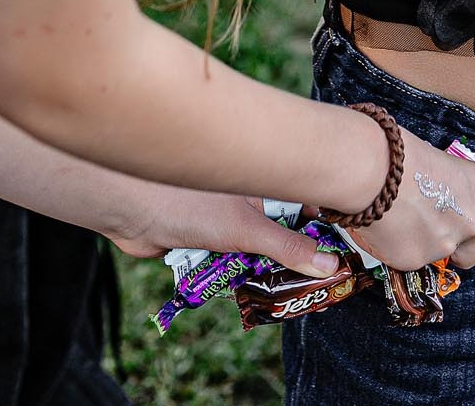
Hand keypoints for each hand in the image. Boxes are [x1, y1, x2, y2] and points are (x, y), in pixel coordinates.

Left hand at [103, 188, 338, 277]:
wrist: (131, 209)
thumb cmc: (189, 201)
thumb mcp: (247, 229)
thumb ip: (287, 248)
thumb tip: (329, 265)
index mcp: (265, 183)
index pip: (305, 204)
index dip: (323, 228)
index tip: (343, 254)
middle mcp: (250, 198)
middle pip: (282, 232)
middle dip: (293, 258)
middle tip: (315, 285)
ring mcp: (227, 219)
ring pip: (256, 250)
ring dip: (261, 269)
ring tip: (284, 292)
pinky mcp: (207, 239)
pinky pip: (232, 260)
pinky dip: (236, 273)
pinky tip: (244, 285)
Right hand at [360, 129, 474, 271]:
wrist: (371, 172)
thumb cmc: (400, 154)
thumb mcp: (433, 159)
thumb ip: (443, 184)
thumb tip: (432, 193)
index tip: (469, 204)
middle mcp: (470, 220)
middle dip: (459, 242)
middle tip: (432, 226)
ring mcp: (445, 245)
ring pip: (440, 253)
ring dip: (425, 244)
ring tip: (398, 220)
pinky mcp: (416, 261)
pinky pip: (410, 259)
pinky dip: (399, 249)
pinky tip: (384, 228)